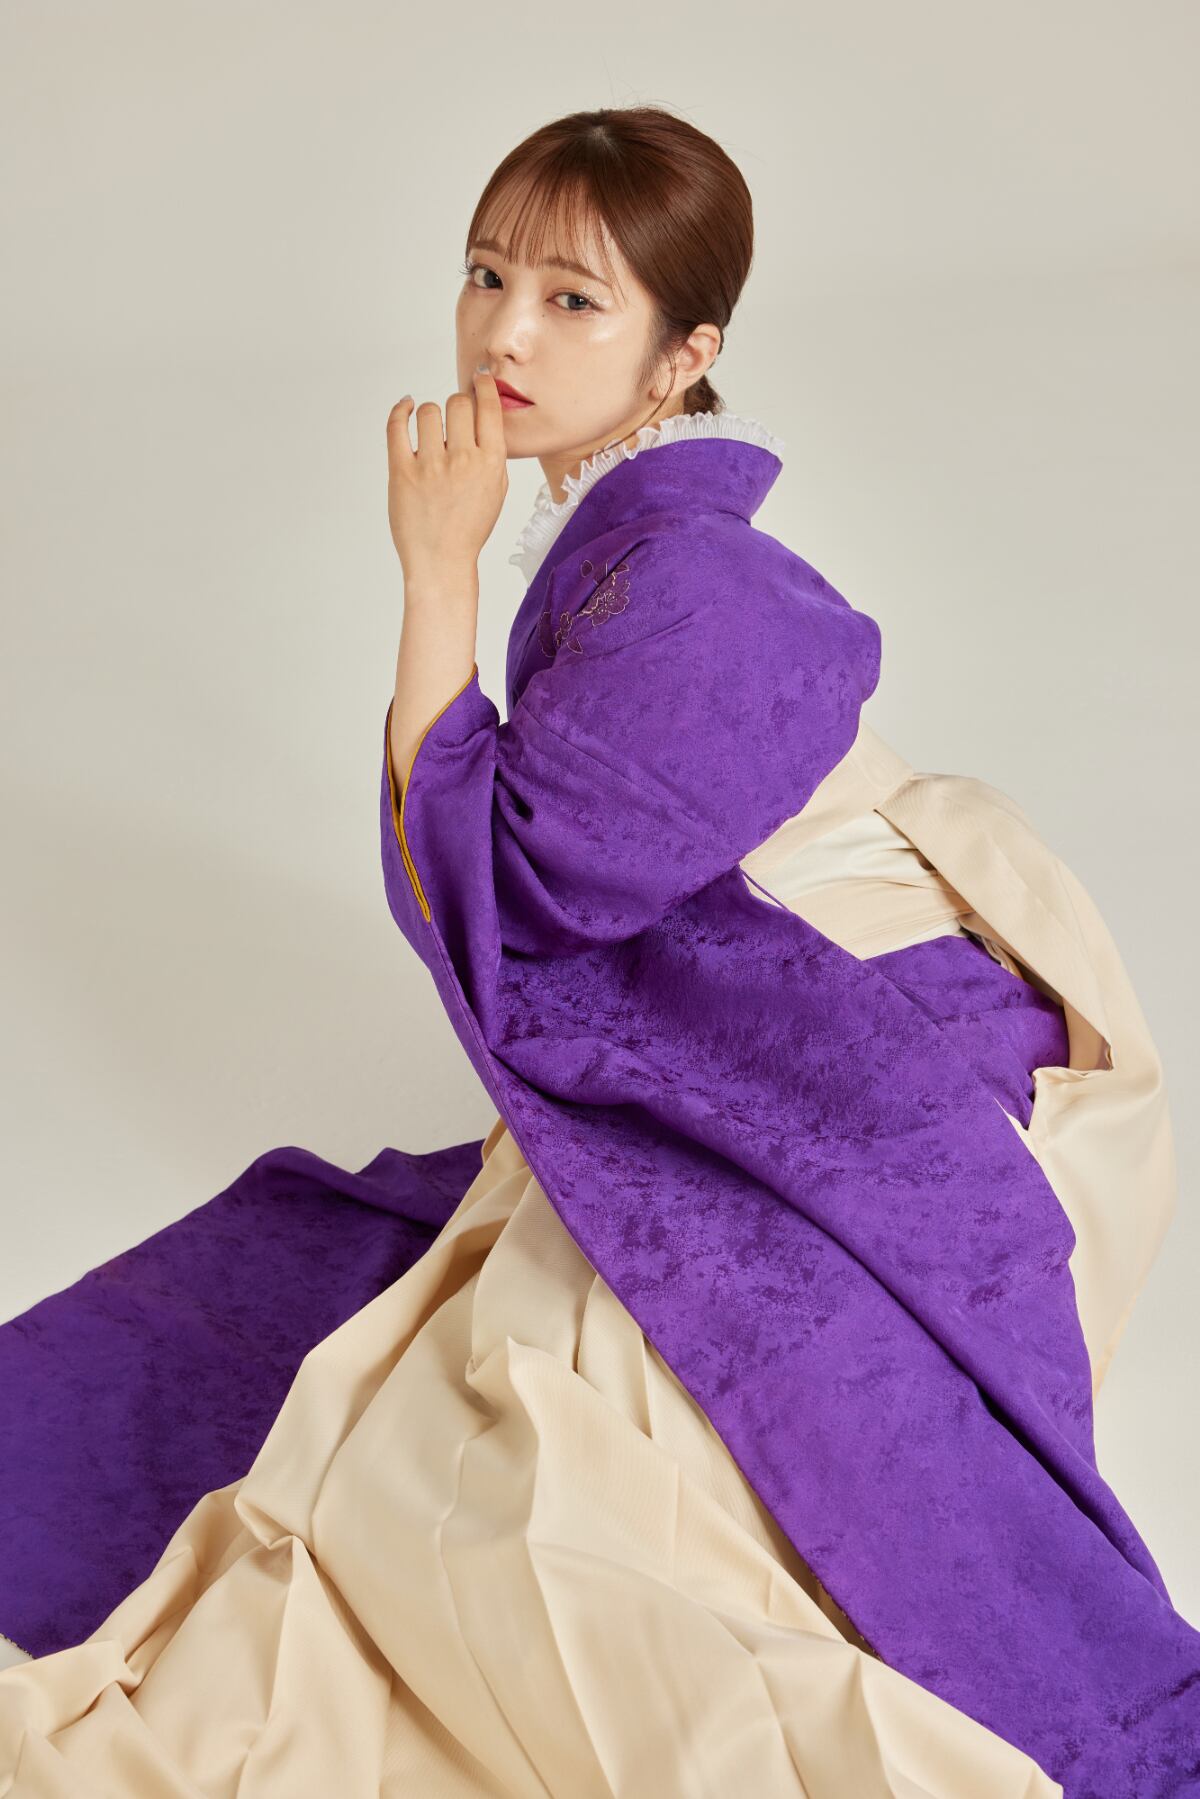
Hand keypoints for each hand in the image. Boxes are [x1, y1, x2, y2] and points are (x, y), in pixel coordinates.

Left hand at [386, 370, 508, 579]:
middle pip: (458, 403)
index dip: (483, 385)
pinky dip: (401, 410)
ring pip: (429, 411)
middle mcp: (463, 460)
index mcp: (491, 463)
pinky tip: (405, 407)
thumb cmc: (468, 528)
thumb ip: (492, 453)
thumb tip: (483, 414)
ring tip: (431, 431)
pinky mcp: (402, 472)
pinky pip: (397, 425)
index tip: (479, 378)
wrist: (441, 561)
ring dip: (430, 415)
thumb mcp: (496, 491)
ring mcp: (430, 466)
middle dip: (457, 406)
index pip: (488, 407)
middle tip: (453, 420)